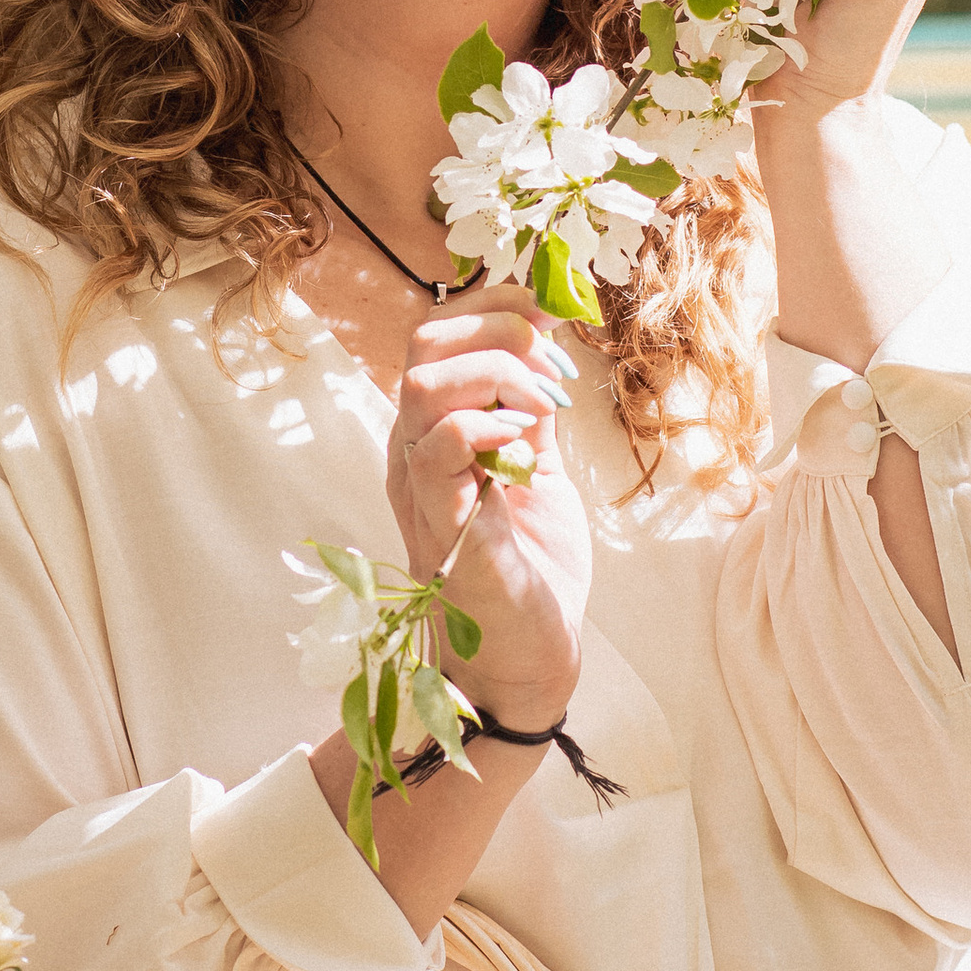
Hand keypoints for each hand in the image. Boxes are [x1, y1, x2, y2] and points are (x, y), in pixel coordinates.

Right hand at [386, 288, 590, 724]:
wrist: (529, 663)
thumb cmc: (530, 572)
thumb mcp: (536, 470)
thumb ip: (528, 414)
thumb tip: (545, 348)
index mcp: (433, 434)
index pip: (438, 337)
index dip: (497, 307)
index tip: (556, 314)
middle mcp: (414, 453)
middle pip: (423, 344)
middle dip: (500, 328)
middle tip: (556, 363)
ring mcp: (423, 489)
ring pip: (425, 386)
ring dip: (500, 374)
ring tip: (549, 402)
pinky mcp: (444, 526)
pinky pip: (439, 450)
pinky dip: (486, 425)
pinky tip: (528, 441)